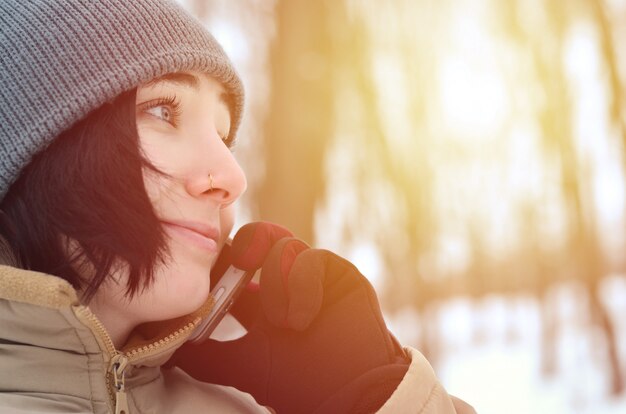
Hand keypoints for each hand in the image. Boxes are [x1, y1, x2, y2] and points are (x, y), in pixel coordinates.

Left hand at [172, 222, 408, 413]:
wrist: (348, 392)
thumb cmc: (297, 383)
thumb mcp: (241, 365)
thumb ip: (205, 354)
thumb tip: (165, 345)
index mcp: (261, 298)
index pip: (235, 262)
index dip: (222, 258)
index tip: (211, 270)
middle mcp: (286, 281)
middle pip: (259, 236)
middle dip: (247, 243)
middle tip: (242, 262)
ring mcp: (313, 274)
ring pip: (283, 244)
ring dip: (277, 281)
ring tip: (284, 322)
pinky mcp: (338, 271)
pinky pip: (311, 257)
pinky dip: (302, 285)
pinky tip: (303, 318)